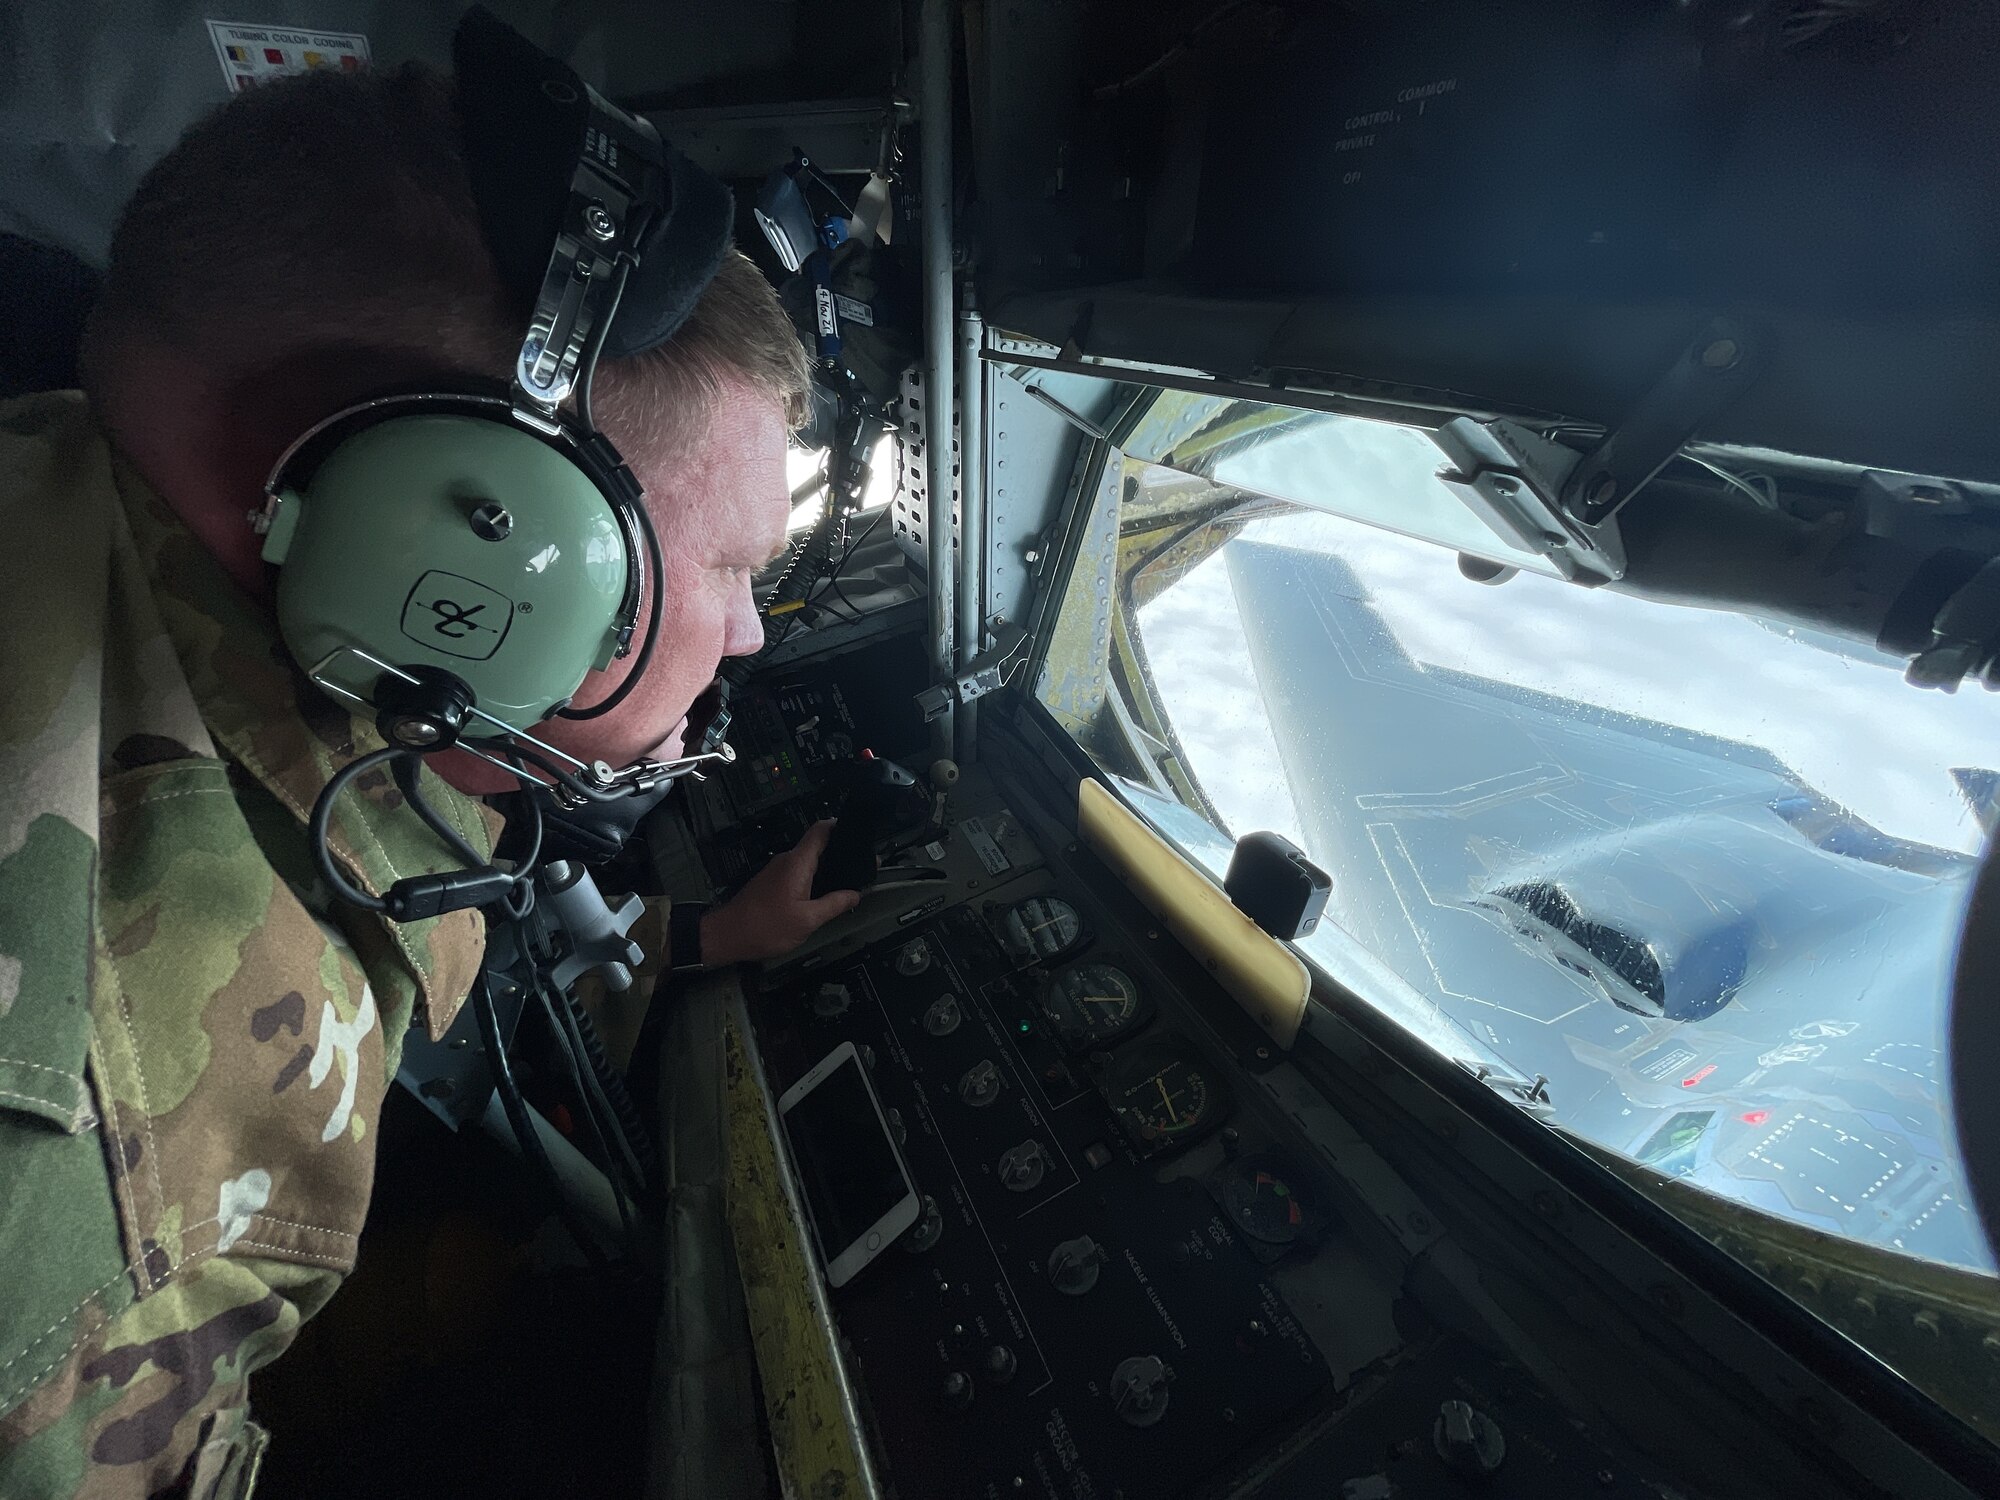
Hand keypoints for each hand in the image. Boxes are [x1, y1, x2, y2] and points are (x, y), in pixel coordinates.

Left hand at [701, 820, 861, 965]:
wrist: (727, 935)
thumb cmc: (764, 927)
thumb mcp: (807, 920)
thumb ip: (834, 905)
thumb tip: (855, 894)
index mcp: (797, 863)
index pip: (820, 830)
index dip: (840, 826)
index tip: (857, 834)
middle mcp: (786, 860)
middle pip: (816, 846)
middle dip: (838, 855)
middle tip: (859, 868)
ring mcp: (777, 870)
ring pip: (807, 862)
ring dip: (825, 871)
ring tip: (844, 885)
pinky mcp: (771, 881)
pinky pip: (797, 873)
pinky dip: (811, 880)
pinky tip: (820, 896)